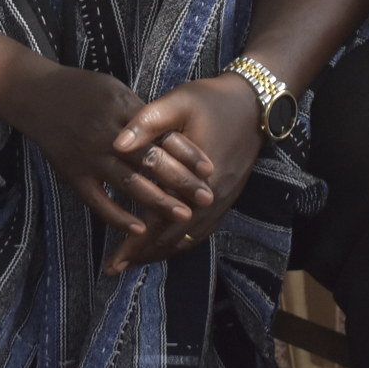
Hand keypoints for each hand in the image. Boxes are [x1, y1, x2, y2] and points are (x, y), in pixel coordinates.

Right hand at [6, 64, 213, 242]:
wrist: (35, 95)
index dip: (187, 153)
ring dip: (157, 201)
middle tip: (206, 196)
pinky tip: (138, 228)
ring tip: (183, 215)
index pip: (161, 134)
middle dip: (181, 181)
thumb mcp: (115, 89)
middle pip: (150, 161)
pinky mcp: (72, 174)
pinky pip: (98, 200)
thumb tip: (171, 138)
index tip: (210, 169)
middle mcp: (107, 134)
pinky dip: (118, 216)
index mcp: (121, 109)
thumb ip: (140, 115)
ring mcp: (88, 156)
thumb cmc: (81, 89)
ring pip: (128, 183)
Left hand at [104, 73, 262, 273]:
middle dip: (143, 254)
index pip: (160, 223)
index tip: (113, 260)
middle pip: (173, 239)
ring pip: (188, 238)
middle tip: (115, 267)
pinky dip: (181, 241)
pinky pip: (202, 230)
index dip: (136, 244)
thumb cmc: (213, 100)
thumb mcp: (178, 102)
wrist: (255, 103)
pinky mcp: (227, 196)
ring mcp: (222, 200)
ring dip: (161, 251)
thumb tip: (117, 144)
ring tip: (135, 259)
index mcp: (194, 179)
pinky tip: (166, 243)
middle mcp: (211, 198)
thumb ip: (147, 122)